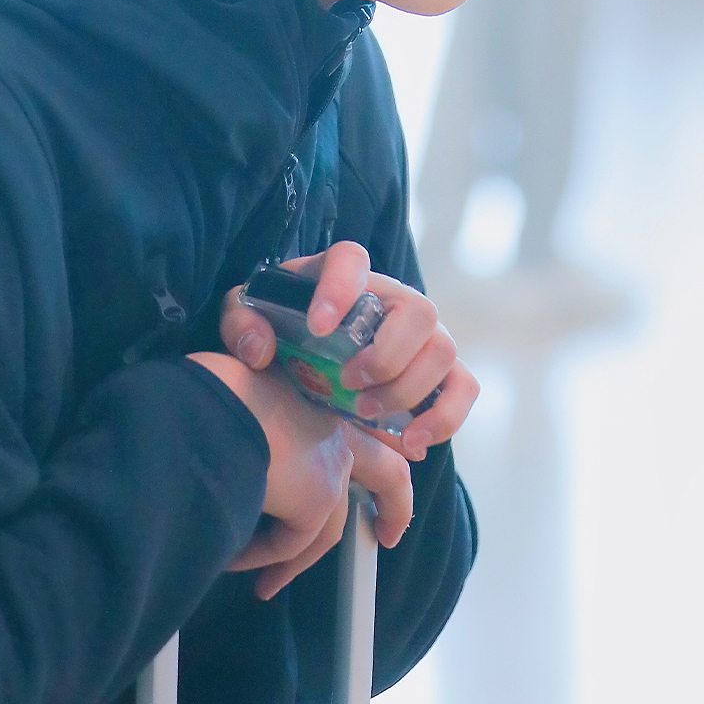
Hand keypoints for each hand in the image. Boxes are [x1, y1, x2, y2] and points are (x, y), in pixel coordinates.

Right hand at [187, 351, 412, 599]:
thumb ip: (252, 411)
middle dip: (395, 507)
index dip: (378, 446)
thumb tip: (233, 443)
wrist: (202, 398)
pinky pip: (293, 543)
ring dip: (296, 559)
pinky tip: (231, 560)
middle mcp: (335, 425)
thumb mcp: (234, 384)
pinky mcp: (317, 498)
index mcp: (318, 392)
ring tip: (268, 583)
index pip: (360, 423)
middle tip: (387, 534)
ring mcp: (332, 462)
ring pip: (329, 526)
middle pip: (387, 472)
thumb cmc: (205, 385)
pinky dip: (264, 558)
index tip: (390, 464)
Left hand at [219, 241, 478, 461]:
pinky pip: (463, 388)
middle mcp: (393, 298)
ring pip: (443, 351)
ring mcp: (422, 335)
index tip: (317, 327)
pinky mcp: (438, 373)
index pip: (351, 260)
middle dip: (386, 356)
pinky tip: (410, 442)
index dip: (340, 288)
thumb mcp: (245, 318)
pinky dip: (444, 418)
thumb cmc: (279, 326)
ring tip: (364, 414)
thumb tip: (259, 350)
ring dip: (408, 390)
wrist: (304, 353)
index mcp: (342, 274)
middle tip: (347, 386)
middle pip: (419, 311)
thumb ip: (240, 324)